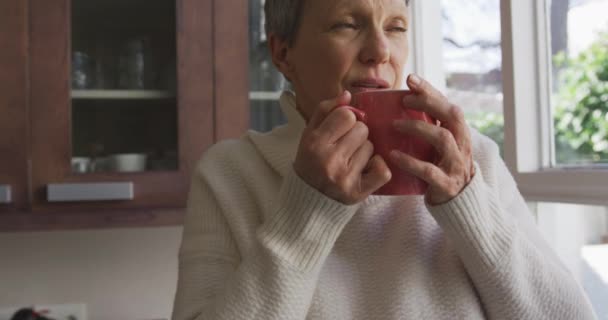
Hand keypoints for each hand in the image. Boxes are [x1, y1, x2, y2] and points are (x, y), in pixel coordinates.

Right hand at [293, 91, 391, 204]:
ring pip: (371, 147)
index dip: (346, 120)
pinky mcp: (358, 192)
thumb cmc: (311, 162)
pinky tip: (365, 170)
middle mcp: (329, 160)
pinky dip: (377, 167)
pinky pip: (382, 170)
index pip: (346, 115)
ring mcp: (344, 178)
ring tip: (350, 160)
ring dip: (364, 151)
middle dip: (356, 135)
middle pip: (362, 129)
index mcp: (314, 143)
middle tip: (345, 147)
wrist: (307, 201)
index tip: (340, 130)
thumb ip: (326, 111)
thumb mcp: (309, 134)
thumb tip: (348, 95)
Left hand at [390, 74, 475, 204]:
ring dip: (418, 128)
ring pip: (442, 139)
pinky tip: (393, 156)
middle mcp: (462, 145)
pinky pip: (429, 171)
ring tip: (395, 124)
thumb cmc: (441, 168)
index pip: (448, 105)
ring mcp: (456, 164)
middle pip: (452, 116)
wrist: (458, 204)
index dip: (431, 91)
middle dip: (429, 102)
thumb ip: (428, 127)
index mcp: (459, 133)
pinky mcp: (446, 184)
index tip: (411, 79)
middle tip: (405, 98)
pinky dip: (410, 162)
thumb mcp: (439, 146)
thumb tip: (397, 104)